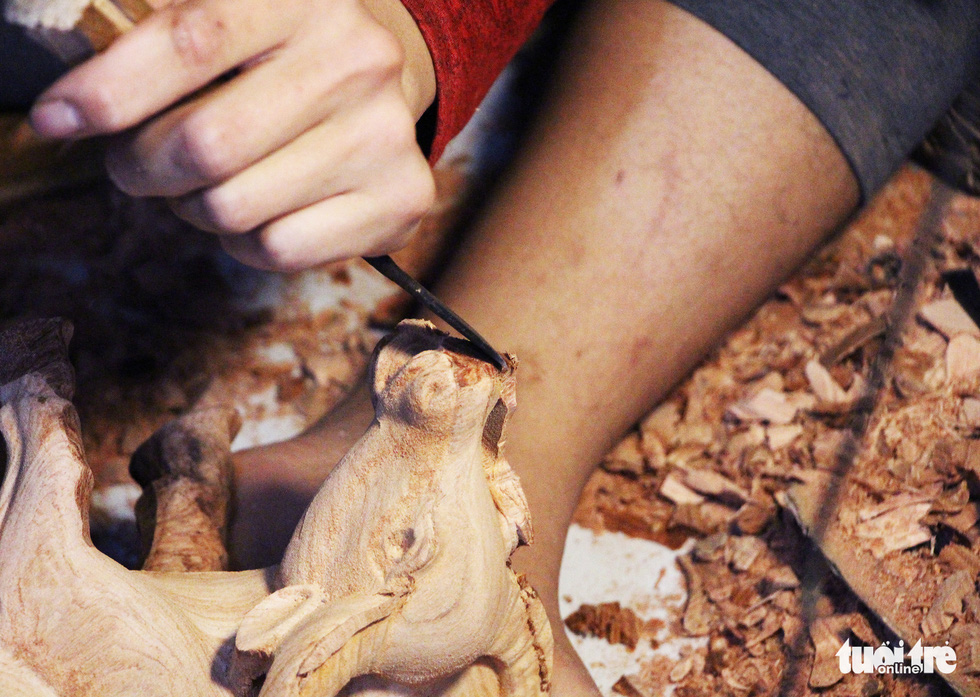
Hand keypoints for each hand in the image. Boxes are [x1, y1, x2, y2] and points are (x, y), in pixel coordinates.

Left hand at [30, 0, 436, 269]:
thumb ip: (160, 39)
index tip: (58, 120)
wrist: (381, 87)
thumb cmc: (279, 57)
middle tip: (137, 164)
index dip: (112, 89)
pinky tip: (258, 211)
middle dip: (145, 166)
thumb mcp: (228, 17)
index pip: (194, 41)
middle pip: (208, 144)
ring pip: (235, 207)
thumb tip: (73, 107)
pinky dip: (244, 242)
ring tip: (209, 185)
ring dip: (194, 208)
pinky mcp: (402, 199)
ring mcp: (385, 135)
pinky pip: (278, 249)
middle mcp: (358, 61)